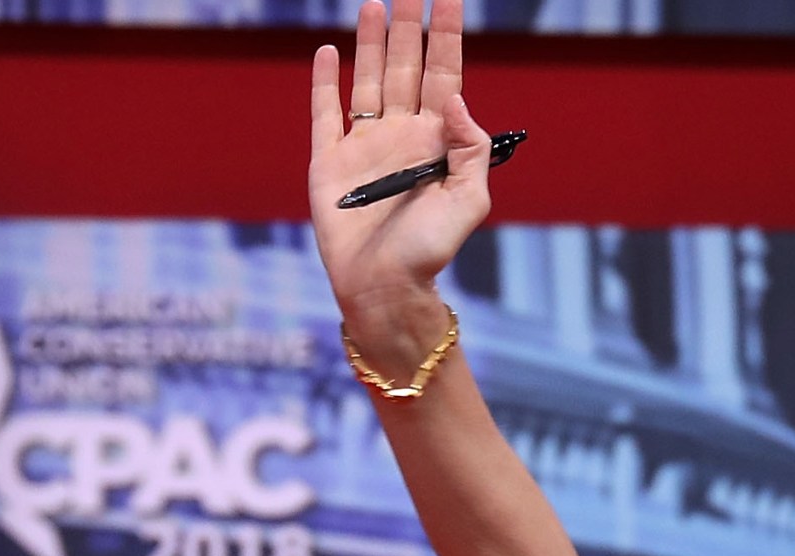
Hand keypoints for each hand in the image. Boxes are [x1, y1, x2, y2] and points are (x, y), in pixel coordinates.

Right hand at [308, 1, 490, 360]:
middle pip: (406, 66)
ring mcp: (364, 145)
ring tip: (374, 3)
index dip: (446, 35)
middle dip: (408, 27)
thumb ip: (469, 149)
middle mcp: (400, 134)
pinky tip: (330, 52)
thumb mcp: (468, 202)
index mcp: (435, 141)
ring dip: (371, 42)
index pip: (445, 74)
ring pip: (368, 79)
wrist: (383, 288)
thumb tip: (455, 98)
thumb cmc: (429, 252)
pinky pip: (325, 113)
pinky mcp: (328, 162)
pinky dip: (326, 82)